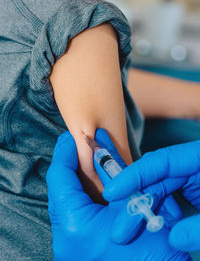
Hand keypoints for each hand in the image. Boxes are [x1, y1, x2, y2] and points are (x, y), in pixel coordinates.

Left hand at [46, 129, 189, 260]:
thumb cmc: (154, 250)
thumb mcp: (134, 200)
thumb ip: (112, 170)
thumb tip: (98, 145)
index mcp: (76, 226)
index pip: (60, 177)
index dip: (64, 151)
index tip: (72, 137)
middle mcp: (66, 239)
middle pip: (61, 189)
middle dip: (70, 164)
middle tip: (79, 145)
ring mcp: (70, 247)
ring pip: (66, 201)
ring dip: (77, 179)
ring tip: (86, 160)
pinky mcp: (78, 248)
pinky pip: (74, 214)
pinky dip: (83, 196)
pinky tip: (93, 183)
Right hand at [103, 140, 199, 250]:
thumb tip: (175, 239)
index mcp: (199, 158)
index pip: (160, 161)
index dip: (134, 176)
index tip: (113, 192)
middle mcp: (192, 165)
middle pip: (156, 178)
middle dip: (137, 202)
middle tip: (121, 230)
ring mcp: (193, 177)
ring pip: (161, 191)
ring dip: (149, 211)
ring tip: (143, 231)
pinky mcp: (194, 190)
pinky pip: (171, 199)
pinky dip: (163, 214)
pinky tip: (163, 228)